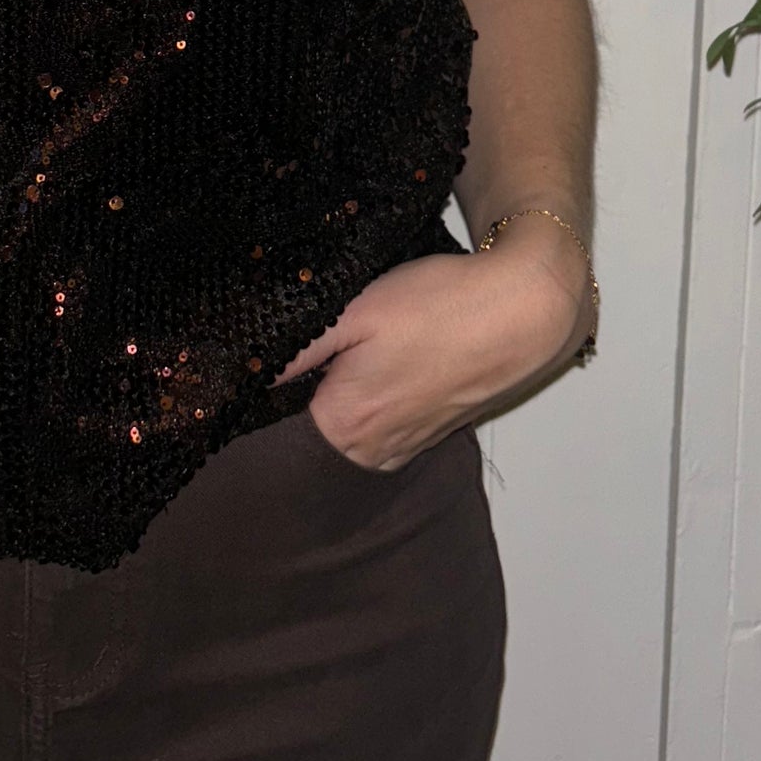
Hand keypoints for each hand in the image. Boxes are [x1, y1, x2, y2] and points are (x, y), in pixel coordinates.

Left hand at [271, 222, 591, 470]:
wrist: (525, 309)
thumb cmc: (439, 305)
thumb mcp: (352, 312)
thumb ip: (291, 349)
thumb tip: (236, 372)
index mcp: (342, 430)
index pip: (271, 421)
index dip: (261, 384)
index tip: (263, 351)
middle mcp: (372, 454)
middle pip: (308, 428)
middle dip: (301, 390)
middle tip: (312, 340)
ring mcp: (406, 448)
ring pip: (348, 426)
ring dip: (340, 393)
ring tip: (352, 346)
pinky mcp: (431, 434)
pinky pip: (383, 423)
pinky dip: (374, 396)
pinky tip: (385, 359)